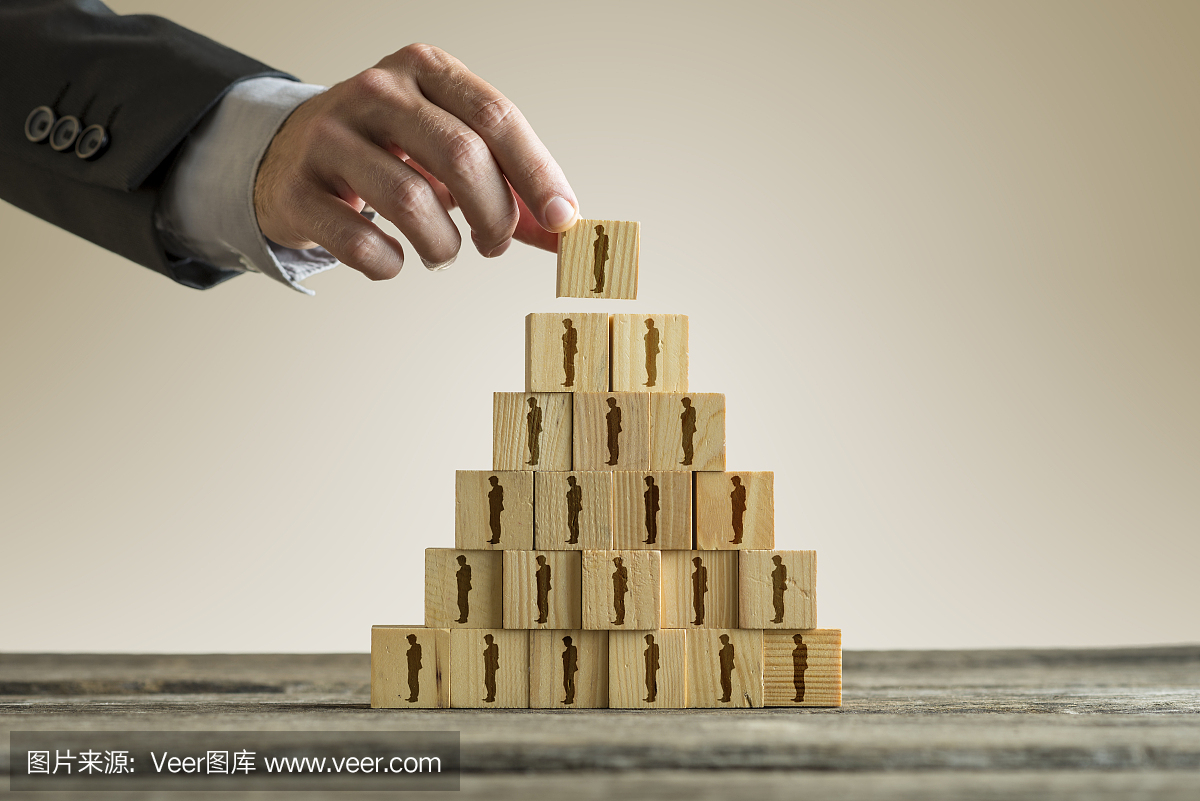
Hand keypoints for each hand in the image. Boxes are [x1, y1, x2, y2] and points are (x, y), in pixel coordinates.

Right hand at [253, 43, 579, 278]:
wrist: (289, 155)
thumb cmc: (388, 151)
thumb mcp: (449, 149)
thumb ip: (510, 187)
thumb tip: (568, 232)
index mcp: (425, 70)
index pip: (496, 116)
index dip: (537, 172)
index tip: (563, 217)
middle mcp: (377, 91)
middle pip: (460, 155)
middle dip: (494, 215)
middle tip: (495, 243)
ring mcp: (329, 136)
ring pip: (410, 201)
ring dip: (443, 245)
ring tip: (443, 251)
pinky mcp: (297, 189)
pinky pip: (360, 241)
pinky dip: (389, 264)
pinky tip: (394, 259)